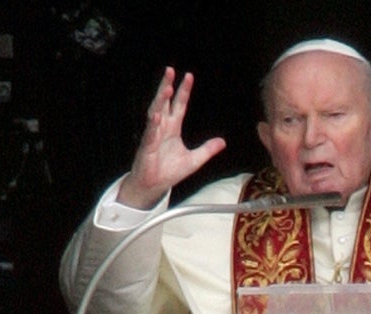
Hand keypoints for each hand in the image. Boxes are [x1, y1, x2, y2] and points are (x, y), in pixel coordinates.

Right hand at [117, 68, 227, 208]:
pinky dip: (153, 125)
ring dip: (160, 100)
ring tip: (166, 87)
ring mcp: (153, 136)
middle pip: (164, 103)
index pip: (179, 105)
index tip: (188, 76)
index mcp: (172, 128)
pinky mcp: (147, 148)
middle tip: (171, 70)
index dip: (183, 91)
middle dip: (167, 86)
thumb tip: (223, 141)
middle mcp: (162, 128)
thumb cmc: (169, 171)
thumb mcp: (194, 160)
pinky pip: (150, 134)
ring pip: (155, 113)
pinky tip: (157, 116)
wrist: (154, 186)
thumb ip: (207, 149)